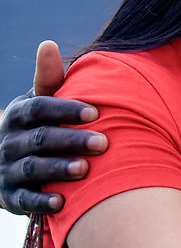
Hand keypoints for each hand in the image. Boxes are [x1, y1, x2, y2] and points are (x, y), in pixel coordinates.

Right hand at [0, 40, 107, 214]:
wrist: (6, 164)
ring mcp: (7, 170)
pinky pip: (24, 201)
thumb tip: (48, 44)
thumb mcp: (39, 101)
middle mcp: (8, 141)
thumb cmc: (38, 125)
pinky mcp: (10, 197)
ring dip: (58, 169)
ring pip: (33, 169)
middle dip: (70, 141)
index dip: (65, 110)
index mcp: (19, 114)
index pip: (39, 109)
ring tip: (85, 169)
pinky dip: (41, 202)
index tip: (96, 112)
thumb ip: (49, 79)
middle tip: (104, 143)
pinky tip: (63, 203)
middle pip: (39, 140)